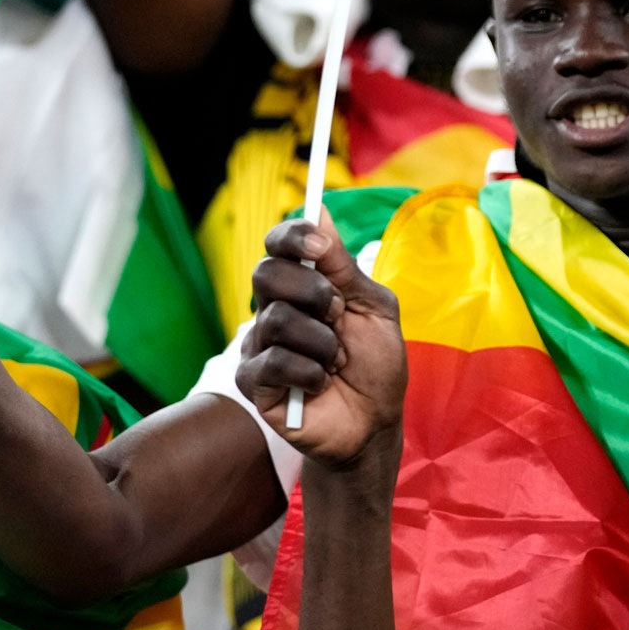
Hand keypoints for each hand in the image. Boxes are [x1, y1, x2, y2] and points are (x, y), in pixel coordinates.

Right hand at [236, 221, 407, 475]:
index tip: (318, 245)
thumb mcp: (374, 308)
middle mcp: (273, 309)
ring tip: (336, 361)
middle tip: (338, 315)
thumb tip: (319, 209)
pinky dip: (309, 371)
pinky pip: (272, 361)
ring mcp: (259, 345)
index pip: (277, 245)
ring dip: (321, 341)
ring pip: (275, 319)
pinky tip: (320, 383)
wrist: (375, 420)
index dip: (292, 236)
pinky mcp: (253, 382)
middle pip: (266, 274)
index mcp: (302, 286)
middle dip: (313, 292)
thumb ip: (344, 265)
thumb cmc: (375, 363)